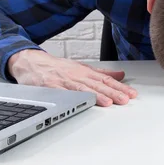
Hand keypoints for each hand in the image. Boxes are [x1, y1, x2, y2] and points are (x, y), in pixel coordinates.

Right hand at [7, 50, 137, 106]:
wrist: (31, 62)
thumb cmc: (57, 67)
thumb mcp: (81, 67)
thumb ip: (101, 72)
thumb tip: (121, 75)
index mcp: (85, 72)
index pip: (106, 80)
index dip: (119, 87)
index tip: (131, 94)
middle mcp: (77, 76)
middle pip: (97, 85)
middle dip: (112, 92)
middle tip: (125, 99)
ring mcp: (64, 81)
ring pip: (83, 89)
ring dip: (96, 96)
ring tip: (109, 102)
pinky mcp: (51, 87)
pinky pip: (63, 93)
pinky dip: (72, 97)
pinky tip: (81, 102)